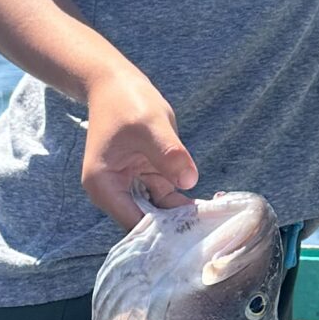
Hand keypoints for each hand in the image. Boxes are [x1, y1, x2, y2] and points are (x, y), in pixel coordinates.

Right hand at [81, 65, 197, 227]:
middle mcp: (113, 194)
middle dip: (175, 229)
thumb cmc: (126, 101)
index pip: (134, 223)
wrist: (115, 84)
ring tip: (214, 224)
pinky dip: (183, 203)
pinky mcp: (146, 180)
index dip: (162, 233)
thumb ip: (169, 153)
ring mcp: (130, 188)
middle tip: (210, 232)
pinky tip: (208, 208)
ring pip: (158, 215)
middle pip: (146, 225)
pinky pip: (166, 200)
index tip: (192, 235)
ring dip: (182, 219)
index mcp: (104, 186)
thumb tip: (189, 181)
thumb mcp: (150, 124)